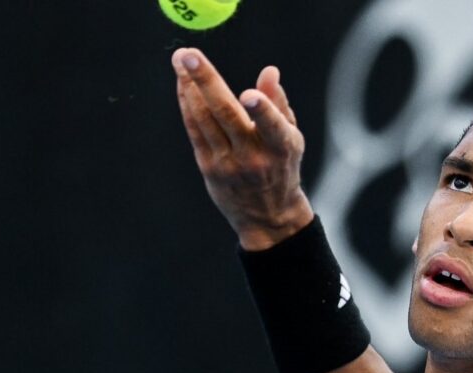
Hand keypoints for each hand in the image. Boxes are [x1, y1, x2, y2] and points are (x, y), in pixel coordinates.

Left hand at [171, 47, 313, 249]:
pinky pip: (195, 130)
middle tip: (191, 56)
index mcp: (281, 148)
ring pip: (205, 120)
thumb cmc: (282, 167)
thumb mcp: (291, 139)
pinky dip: (188, 105)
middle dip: (207, 82)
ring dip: (190, 87)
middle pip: (227, 115)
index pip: (272, 128)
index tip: (249, 95)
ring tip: (181, 59)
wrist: (268, 216)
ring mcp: (229, 164)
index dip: (263, 111)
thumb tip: (270, 71)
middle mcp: (254, 157)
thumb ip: (278, 104)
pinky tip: (183, 84)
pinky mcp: (209, 168)